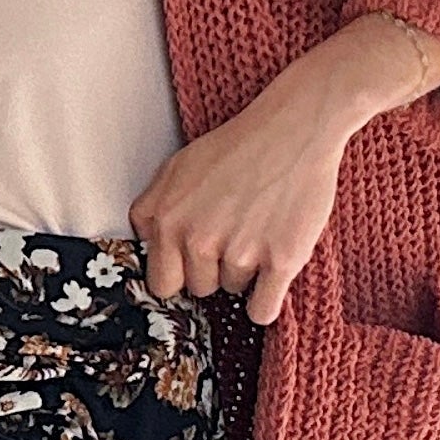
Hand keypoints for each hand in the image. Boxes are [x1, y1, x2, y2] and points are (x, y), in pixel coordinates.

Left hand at [130, 17, 435, 323]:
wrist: (295, 128)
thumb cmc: (239, 146)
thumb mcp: (177, 168)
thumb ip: (152, 211)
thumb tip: (144, 249)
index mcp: (165, 219)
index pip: (161, 282)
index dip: (180, 273)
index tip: (195, 263)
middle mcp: (196, 239)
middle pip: (198, 290)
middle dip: (213, 272)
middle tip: (235, 237)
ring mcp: (238, 252)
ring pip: (232, 292)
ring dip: (246, 273)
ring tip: (259, 231)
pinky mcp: (280, 261)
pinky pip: (262, 310)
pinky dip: (267, 300)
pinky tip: (273, 273)